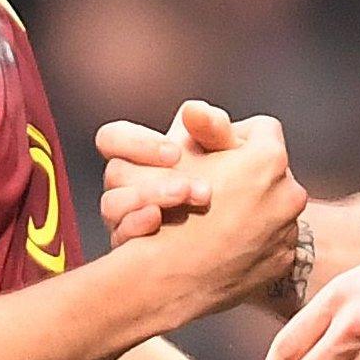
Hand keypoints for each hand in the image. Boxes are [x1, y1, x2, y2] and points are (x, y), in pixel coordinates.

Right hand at [96, 100, 233, 245]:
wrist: (247, 234)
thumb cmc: (233, 183)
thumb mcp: (229, 152)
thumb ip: (213, 128)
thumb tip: (194, 110)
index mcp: (141, 154)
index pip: (113, 138)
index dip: (137, 143)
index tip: (176, 154)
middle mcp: (128, 185)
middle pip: (115, 173)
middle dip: (157, 179)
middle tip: (201, 189)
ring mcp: (126, 217)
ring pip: (113, 206)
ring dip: (151, 200)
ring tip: (195, 203)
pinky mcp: (132, 248)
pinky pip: (120, 239)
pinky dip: (139, 227)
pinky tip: (162, 223)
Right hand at [128, 104, 308, 316]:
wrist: (170, 279)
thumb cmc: (170, 210)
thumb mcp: (180, 156)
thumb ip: (203, 126)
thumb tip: (197, 109)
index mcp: (268, 158)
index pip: (262, 129)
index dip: (234, 137)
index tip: (216, 153)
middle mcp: (290, 192)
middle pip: (270, 169)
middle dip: (246, 174)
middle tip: (214, 186)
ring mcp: (289, 230)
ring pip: (273, 204)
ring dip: (252, 206)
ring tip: (217, 217)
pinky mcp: (283, 261)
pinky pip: (273, 238)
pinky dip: (254, 237)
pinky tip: (224, 243)